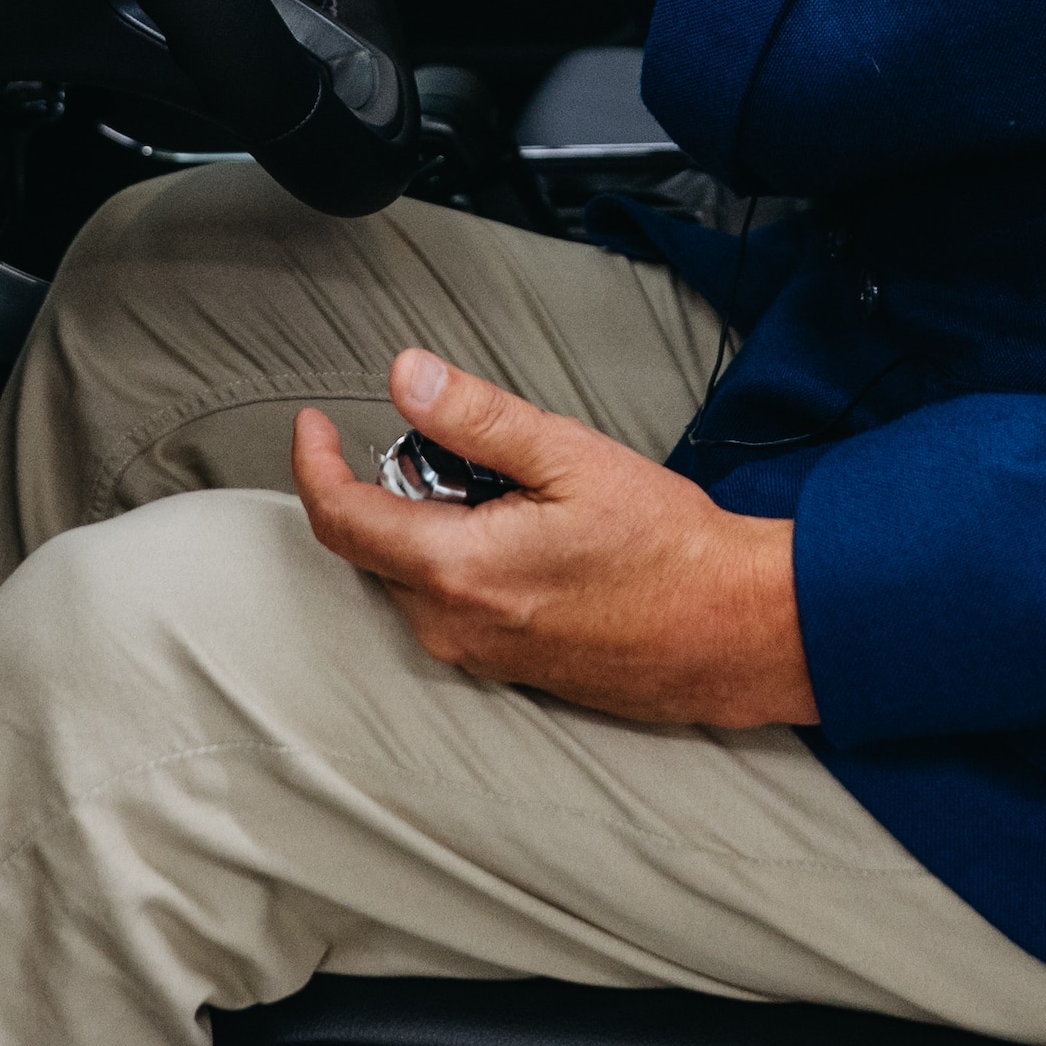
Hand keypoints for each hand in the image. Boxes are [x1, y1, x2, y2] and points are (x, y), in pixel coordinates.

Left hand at [293, 348, 816, 730]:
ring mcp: (478, 657)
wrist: (734, 632)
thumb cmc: (668, 548)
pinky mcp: (505, 671)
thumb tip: (403, 375)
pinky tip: (521, 536)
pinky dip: (455, 560)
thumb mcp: (570, 456)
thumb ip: (475, 416)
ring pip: (407, 579)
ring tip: (505, 491)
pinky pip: (446, 607)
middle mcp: (454, 627)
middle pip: (370, 549)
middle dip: (386, 488)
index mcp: (459, 571)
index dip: (313, 464)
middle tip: (452, 445)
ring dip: (426, 525)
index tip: (311, 425)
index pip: (341, 519)